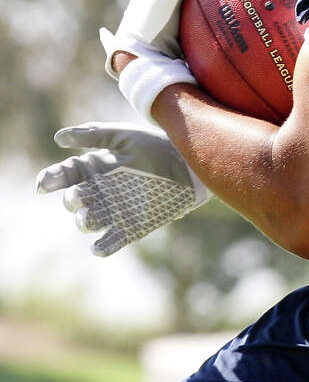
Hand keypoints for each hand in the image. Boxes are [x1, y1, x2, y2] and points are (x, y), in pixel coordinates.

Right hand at [35, 122, 210, 256]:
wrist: (188, 163)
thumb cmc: (156, 145)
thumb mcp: (124, 136)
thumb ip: (94, 134)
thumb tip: (58, 138)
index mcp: (94, 168)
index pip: (64, 176)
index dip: (51, 179)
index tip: (46, 183)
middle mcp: (100, 191)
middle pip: (74, 201)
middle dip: (73, 200)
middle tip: (79, 196)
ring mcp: (115, 210)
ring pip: (88, 221)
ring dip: (84, 221)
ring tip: (88, 217)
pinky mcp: (132, 226)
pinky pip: (112, 241)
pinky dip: (103, 247)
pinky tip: (98, 247)